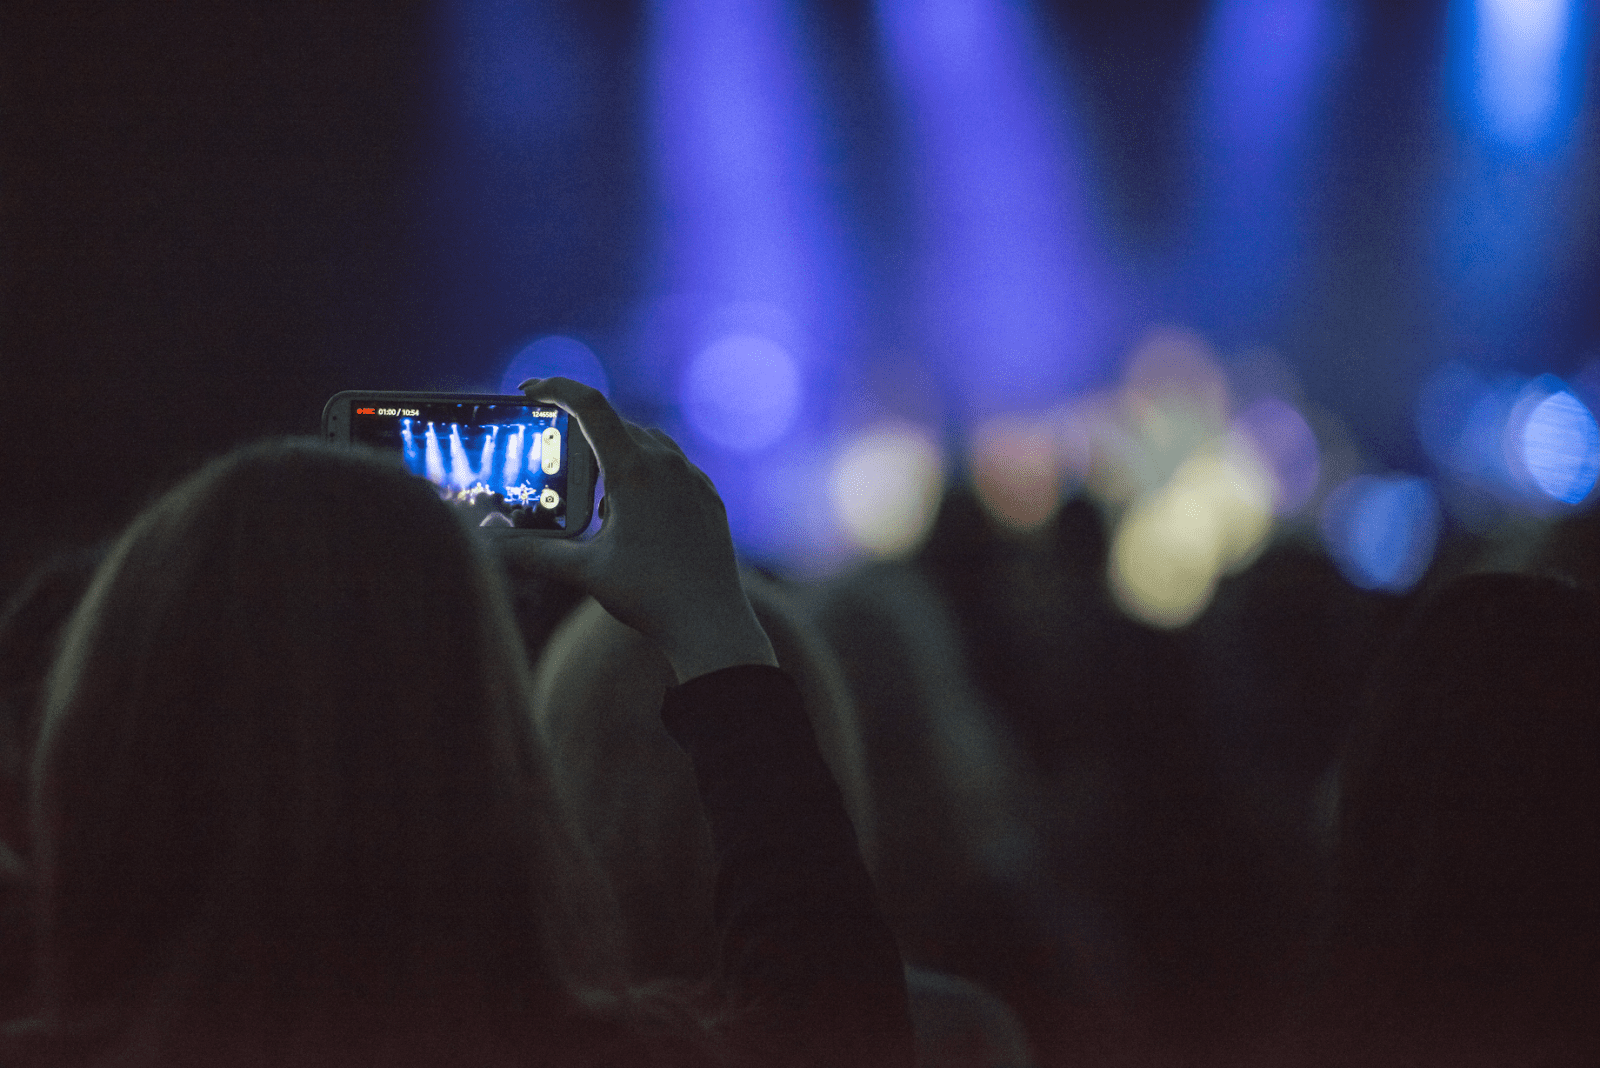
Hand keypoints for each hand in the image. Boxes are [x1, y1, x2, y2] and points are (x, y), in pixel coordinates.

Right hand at [497, 378, 775, 682]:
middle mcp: (668, 465)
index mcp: (635, 471)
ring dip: (616, 449)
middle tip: (551, 444)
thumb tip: (487, 544)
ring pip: (648, 443)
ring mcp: (693, 479)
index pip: (591, 408)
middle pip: (617, 425)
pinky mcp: (708, 497)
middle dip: (581, 428)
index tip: (530, 390)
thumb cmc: (650, 596)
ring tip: (592, 482)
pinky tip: (632, 507)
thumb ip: (532, 553)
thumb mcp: (585, 571)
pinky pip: (672, 468)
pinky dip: (645, 472)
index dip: (556, 389)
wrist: (712, 625)